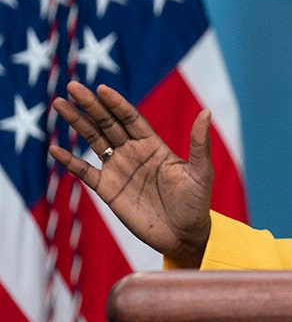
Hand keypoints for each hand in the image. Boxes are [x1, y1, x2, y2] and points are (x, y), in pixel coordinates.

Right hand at [47, 81, 213, 267]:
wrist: (184, 235)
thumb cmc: (197, 202)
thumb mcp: (201, 172)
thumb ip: (199, 143)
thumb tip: (206, 112)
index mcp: (154, 145)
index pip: (130, 118)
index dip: (116, 103)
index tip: (101, 88)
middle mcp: (133, 153)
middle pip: (107, 123)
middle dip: (91, 105)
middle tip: (72, 86)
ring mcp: (118, 169)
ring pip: (93, 141)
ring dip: (77, 123)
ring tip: (59, 104)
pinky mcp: (108, 190)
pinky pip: (84, 172)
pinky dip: (69, 161)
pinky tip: (54, 148)